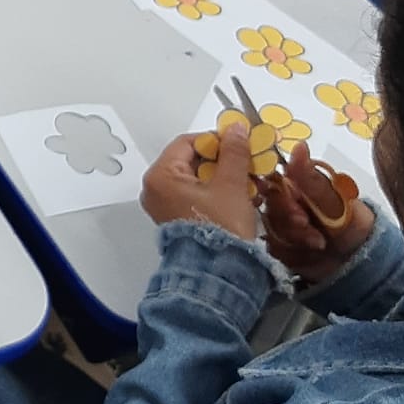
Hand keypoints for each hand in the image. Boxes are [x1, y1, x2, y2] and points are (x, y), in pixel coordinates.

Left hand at [142, 124, 258, 239]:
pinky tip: (240, 195)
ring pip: (197, 179)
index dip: (215, 140)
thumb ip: (233, 153)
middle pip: (191, 160)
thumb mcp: (231, 184)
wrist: (219, 273)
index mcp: (161, 176)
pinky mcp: (176, 219)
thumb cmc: (220, 231)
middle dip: (223, 161)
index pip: (188, 143)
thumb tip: (235, 130)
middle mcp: (156, 190)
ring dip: (223, 177)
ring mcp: (164, 206)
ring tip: (248, 180)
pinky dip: (217, 192)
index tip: (237, 142)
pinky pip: (196, 195)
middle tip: (245, 161)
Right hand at [260, 142, 374, 283]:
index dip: (280, 197)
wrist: (358, 256)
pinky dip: (294, 253)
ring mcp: (279, 224)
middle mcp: (281, 201)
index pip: (271, 183)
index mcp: (293, 183)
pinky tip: (310, 252)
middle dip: (289, 221)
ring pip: (271, 230)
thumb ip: (309, 177)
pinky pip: (274, 249)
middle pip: (269, 208)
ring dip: (295, 238)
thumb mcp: (332, 198)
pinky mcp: (279, 246)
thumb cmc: (348, 220)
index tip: (297, 207)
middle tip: (308, 227)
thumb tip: (300, 145)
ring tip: (318, 243)